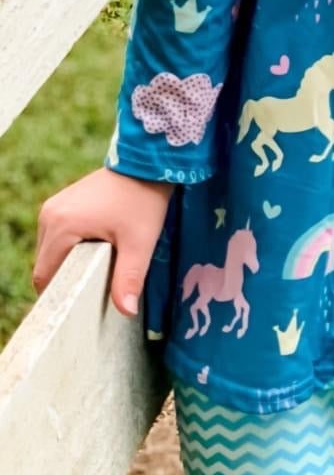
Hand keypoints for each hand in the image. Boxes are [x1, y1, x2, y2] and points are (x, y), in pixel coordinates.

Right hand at [33, 167, 173, 318]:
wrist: (146, 163)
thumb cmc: (143, 201)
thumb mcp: (139, 243)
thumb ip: (129, 278)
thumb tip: (126, 311)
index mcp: (61, 226)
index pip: (45, 276)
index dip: (60, 295)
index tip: (80, 307)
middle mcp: (49, 215)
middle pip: (46, 264)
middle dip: (66, 280)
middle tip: (94, 291)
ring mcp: (53, 207)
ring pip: (51, 251)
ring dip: (68, 264)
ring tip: (97, 270)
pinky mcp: (61, 203)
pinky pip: (57, 237)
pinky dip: (71, 249)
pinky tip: (94, 253)